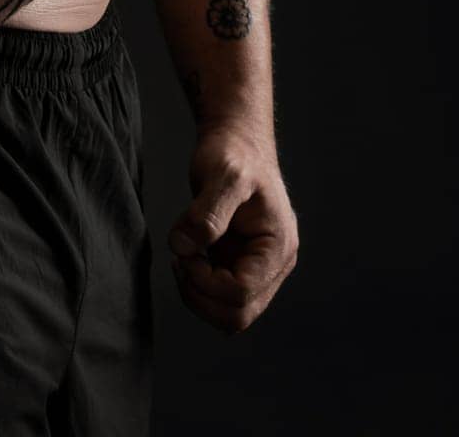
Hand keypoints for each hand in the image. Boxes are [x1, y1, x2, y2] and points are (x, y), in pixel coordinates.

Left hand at [168, 123, 298, 332]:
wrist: (236, 142)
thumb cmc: (234, 153)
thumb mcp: (222, 174)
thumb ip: (206, 212)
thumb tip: (183, 247)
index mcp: (278, 247)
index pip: (241, 293)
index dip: (204, 282)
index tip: (184, 253)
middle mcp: (275, 265)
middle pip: (238, 315)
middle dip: (200, 295)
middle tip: (180, 261)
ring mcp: (259, 269)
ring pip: (230, 314)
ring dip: (198, 295)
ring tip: (183, 258)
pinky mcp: (241, 266)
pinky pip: (221, 299)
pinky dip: (199, 288)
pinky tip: (189, 257)